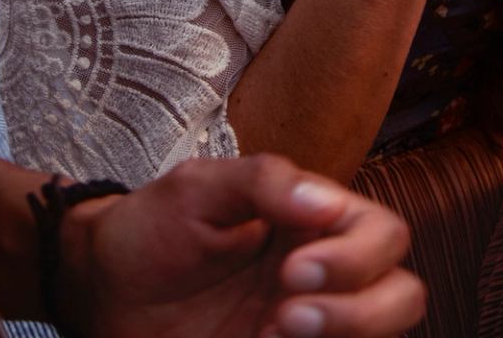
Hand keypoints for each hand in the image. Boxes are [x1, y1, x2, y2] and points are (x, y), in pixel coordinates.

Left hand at [64, 155, 425, 337]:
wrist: (101, 291)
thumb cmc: (153, 228)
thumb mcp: (199, 187)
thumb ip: (263, 181)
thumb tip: (326, 202)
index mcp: (315, 223)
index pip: (381, 235)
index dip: (356, 257)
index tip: (295, 270)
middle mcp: (324, 277)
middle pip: (401, 295)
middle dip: (360, 310)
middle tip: (287, 312)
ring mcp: (306, 325)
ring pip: (381, 334)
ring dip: (343, 337)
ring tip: (272, 334)